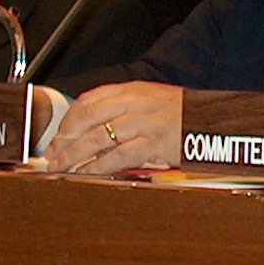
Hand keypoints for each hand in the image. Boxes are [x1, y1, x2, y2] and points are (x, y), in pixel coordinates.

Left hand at [37, 81, 182, 174]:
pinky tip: (86, 174)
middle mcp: (134, 103)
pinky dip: (98, 167)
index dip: (69, 119)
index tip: (58, 135)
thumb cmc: (182, 114)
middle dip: (64, 140)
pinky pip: (118, 156)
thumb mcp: (151, 100)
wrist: (212, 121)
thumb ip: (124, 109)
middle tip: (51, 156)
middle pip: (87, 119)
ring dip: (73, 155)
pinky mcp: (153, 144)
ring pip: (97, 139)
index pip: (90, 100)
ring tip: (60, 167)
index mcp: (132, 90)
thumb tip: (95, 130)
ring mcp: (143, 123)